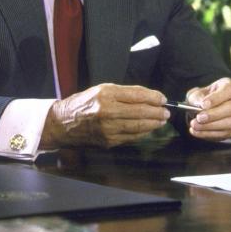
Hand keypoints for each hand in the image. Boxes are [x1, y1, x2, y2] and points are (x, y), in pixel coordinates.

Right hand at [40, 83, 169, 148]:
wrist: (64, 123)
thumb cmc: (84, 102)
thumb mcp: (101, 89)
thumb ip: (124, 93)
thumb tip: (148, 96)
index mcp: (106, 95)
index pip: (136, 95)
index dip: (153, 97)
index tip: (163, 99)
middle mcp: (107, 111)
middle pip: (140, 112)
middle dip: (157, 112)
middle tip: (167, 112)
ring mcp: (108, 129)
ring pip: (138, 126)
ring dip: (154, 124)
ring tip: (162, 120)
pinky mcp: (109, 141)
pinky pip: (132, 137)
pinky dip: (143, 133)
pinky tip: (149, 129)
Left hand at [185, 78, 230, 141]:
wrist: (204, 108)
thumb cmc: (203, 97)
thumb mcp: (197, 93)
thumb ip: (197, 97)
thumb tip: (198, 104)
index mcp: (230, 86)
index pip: (229, 90)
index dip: (216, 98)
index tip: (203, 104)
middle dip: (213, 115)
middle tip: (199, 118)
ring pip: (229, 123)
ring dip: (210, 126)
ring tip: (195, 125)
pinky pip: (224, 134)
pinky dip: (209, 134)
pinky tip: (197, 131)